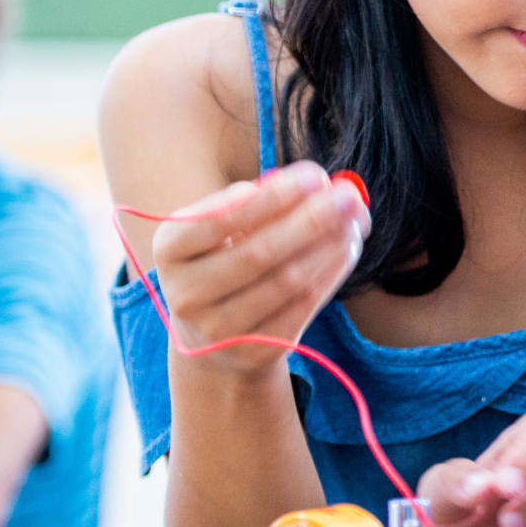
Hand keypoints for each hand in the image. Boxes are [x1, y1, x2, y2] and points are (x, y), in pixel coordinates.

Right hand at [151, 162, 369, 381]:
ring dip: (330, 244)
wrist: (213, 336)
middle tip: (350, 195)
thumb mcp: (224, 229)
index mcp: (169, 249)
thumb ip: (263, 203)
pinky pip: (304, 305)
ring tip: (357, 218)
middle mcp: (185, 294)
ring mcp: (218, 329)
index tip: (316, 176)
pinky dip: (332, 271)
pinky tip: (349, 246)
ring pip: (288, 281)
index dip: (272, 198)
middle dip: (311, 220)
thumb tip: (323, 186)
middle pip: (259, 253)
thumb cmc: (225, 259)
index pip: (219, 220)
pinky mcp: (255, 350)